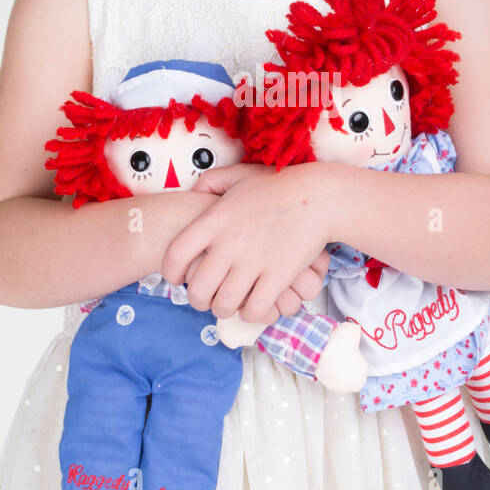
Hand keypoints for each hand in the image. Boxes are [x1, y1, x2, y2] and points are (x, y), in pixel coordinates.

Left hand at [162, 162, 327, 323]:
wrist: (318, 196)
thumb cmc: (278, 186)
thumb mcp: (239, 176)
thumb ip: (211, 181)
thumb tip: (193, 192)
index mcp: (215, 220)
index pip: (176, 254)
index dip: (171, 272)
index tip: (177, 278)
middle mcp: (230, 243)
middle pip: (198, 289)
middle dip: (198, 300)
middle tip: (205, 299)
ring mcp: (254, 262)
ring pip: (224, 304)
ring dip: (223, 309)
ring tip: (228, 303)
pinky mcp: (279, 277)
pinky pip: (254, 309)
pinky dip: (251, 313)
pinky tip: (254, 304)